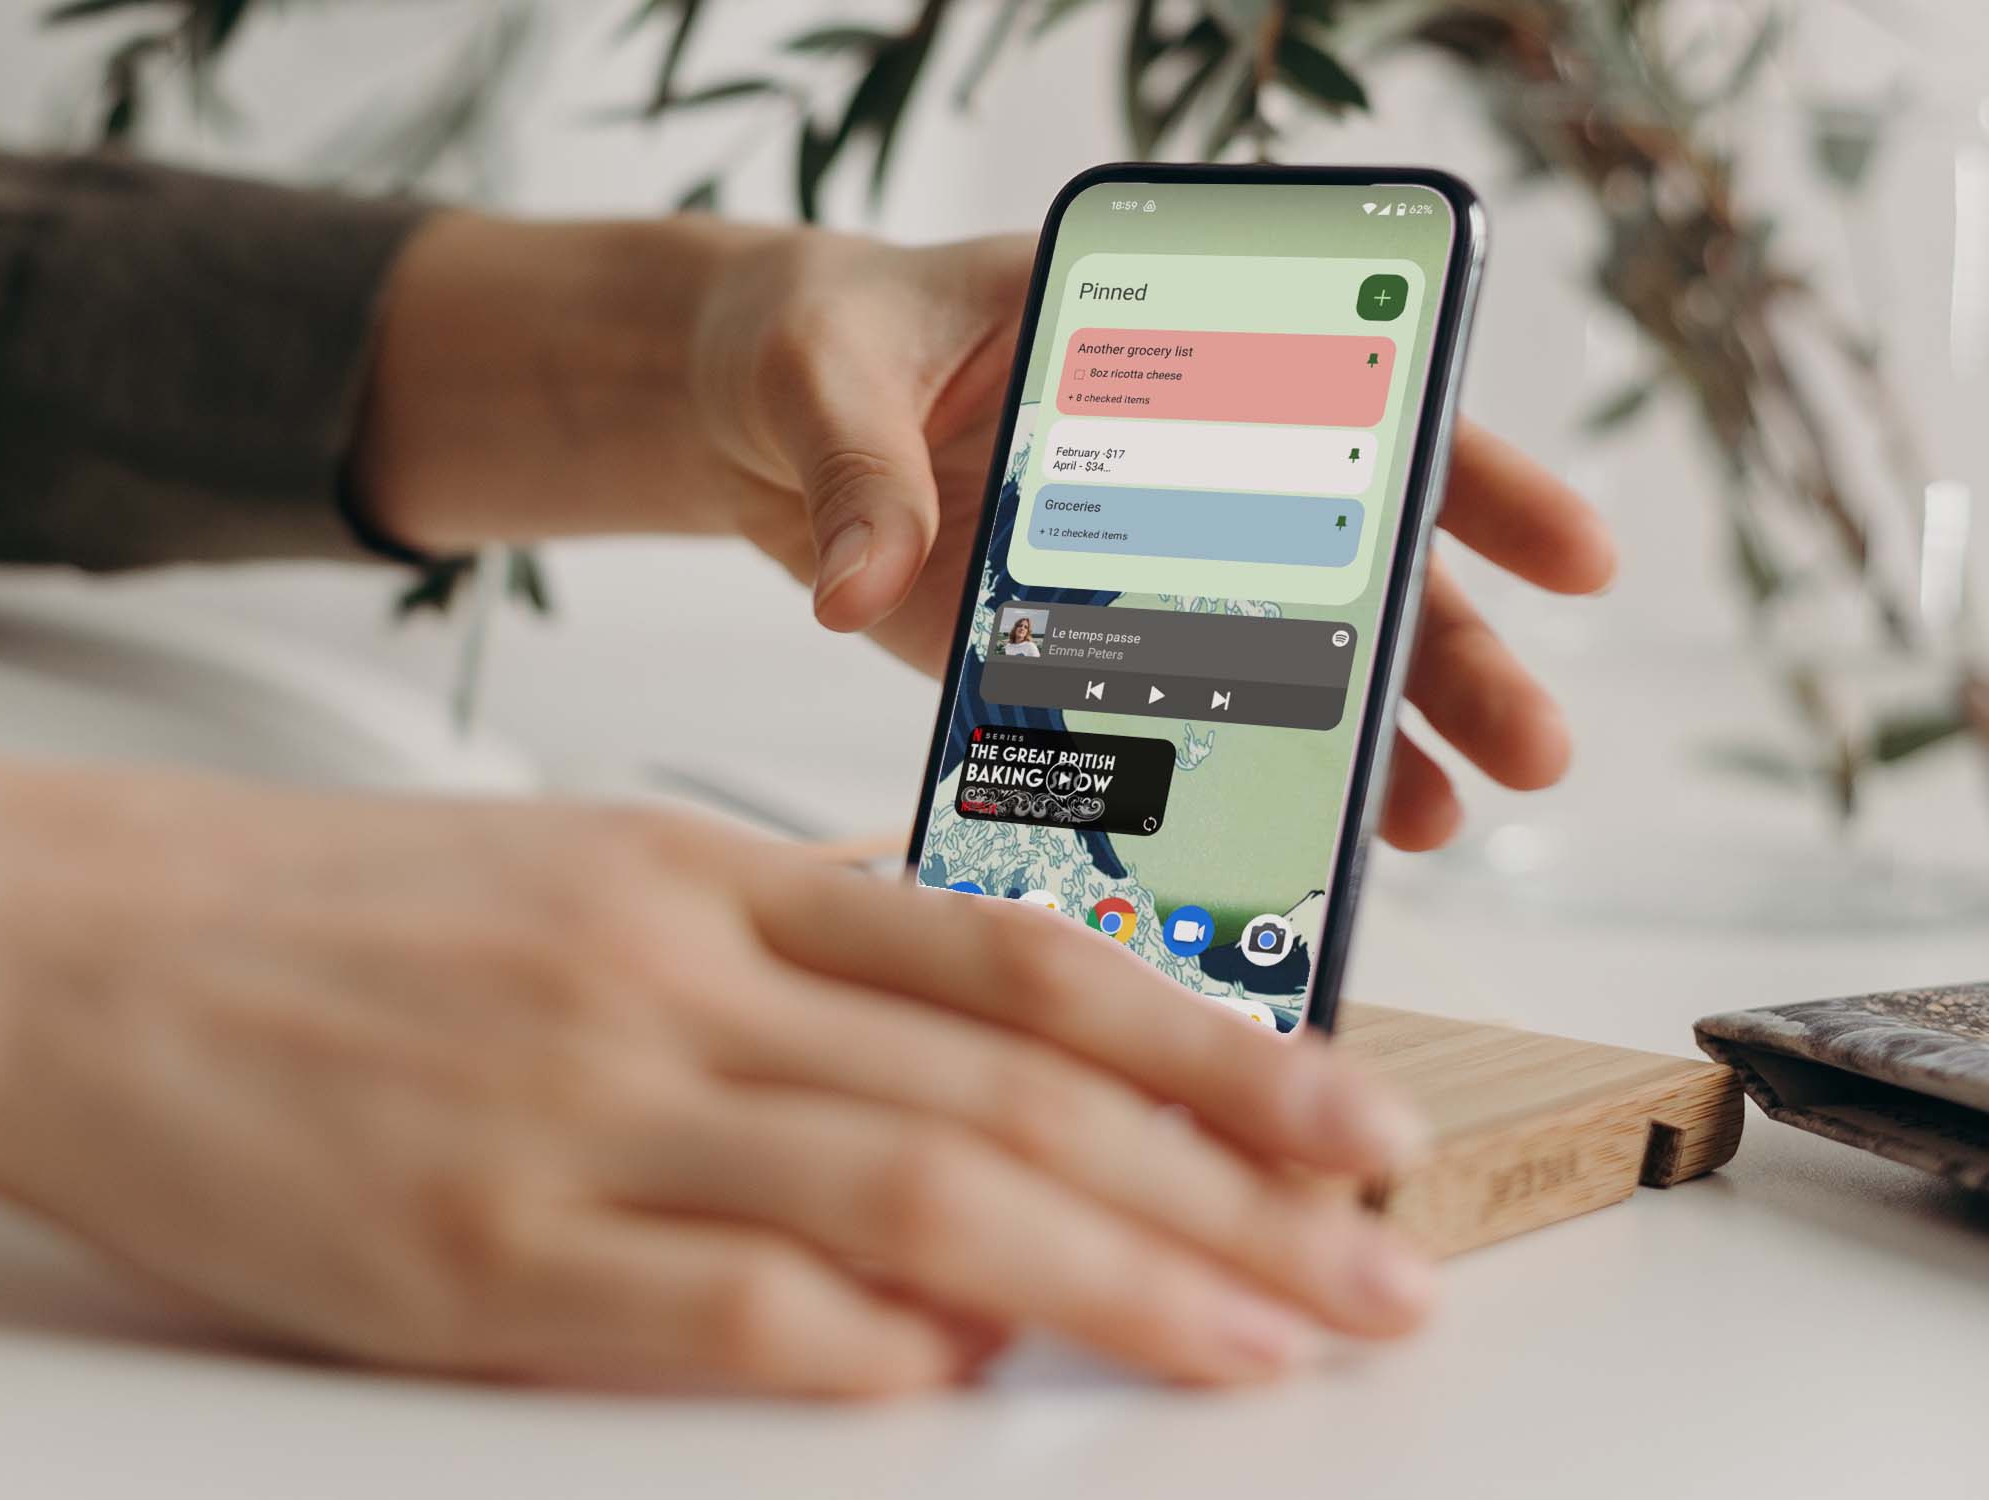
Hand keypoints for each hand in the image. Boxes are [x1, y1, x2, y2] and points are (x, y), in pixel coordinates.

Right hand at [0, 762, 1433, 1395]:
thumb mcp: (617, 880)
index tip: (1354, 1117)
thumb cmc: (378, 921)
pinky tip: (978, 1382)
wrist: (113, 947)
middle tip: (1378, 1265)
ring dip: (1115, 1279)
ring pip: (916, 1192)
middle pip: (1013, 1088)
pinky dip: (872, 1354)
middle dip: (1226, 1189)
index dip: (1214, 1045)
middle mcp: (682, 983)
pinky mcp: (475, 1254)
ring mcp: (584, 1114)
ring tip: (1263, 1346)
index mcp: (720, 879)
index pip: (1023, 958)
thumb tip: (990, 1047)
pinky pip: (725, 1310)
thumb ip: (807, 952)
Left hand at [352, 218, 1613, 850]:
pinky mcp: (1055, 655)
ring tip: (1425, 824)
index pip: (1348, 400)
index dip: (1467, 476)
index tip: (1574, 556)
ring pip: (1277, 661)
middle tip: (1531, 746)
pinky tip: (1273, 846)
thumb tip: (854, 580)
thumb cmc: (802, 339)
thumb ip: (855, 463)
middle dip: (1446, 650)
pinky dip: (1217, 784)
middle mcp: (1169, 469)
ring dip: (1361, 743)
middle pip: (1344, 560)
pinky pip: (1158, 724)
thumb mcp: (820, 363)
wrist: (736, 413)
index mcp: (1154, 350)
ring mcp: (1122, 571)